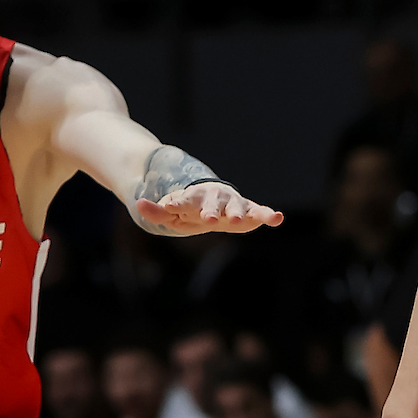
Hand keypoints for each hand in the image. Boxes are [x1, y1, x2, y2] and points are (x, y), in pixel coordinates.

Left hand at [135, 183, 282, 235]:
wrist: (212, 200)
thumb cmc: (190, 208)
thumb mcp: (171, 211)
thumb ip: (157, 210)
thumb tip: (139, 205)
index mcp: (194, 198)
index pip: (184, 200)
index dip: (178, 203)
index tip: (170, 205)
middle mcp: (215, 198)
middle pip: (214, 203)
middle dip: (213, 210)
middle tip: (211, 219)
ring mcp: (233, 203)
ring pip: (238, 206)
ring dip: (241, 212)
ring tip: (246, 218)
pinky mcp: (248, 210)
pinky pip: (259, 212)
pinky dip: (268, 215)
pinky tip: (278, 218)